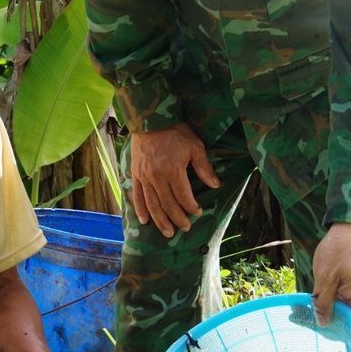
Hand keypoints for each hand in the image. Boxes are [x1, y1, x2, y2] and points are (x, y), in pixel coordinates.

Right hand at [128, 123, 221, 237]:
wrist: (150, 119)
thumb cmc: (175, 131)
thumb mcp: (195, 146)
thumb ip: (204, 167)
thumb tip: (215, 185)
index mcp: (173, 170)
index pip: (183, 196)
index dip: (191, 207)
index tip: (198, 212)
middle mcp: (157, 177)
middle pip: (168, 204)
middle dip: (177, 219)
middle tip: (185, 228)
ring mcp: (144, 177)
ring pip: (152, 204)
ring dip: (160, 220)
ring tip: (167, 232)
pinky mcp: (135, 174)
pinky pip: (137, 195)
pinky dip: (140, 209)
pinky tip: (145, 221)